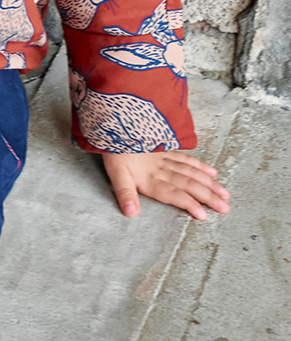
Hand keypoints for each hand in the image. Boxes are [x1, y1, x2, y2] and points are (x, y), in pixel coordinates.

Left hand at [102, 150, 230, 220]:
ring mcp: (166, 159)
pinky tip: (212, 171)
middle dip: (208, 197)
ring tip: (225, 194)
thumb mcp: (115, 175)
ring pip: (192, 172)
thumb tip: (131, 213)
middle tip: (226, 208)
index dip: (189, 204)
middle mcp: (162, 170)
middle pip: (189, 185)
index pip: (174, 194)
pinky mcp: (166, 149)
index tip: (205, 215)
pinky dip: (200, 165)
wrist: (116, 124)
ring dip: (210, 183)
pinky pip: (187, 158)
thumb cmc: (115, 152)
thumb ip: (125, 194)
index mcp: (151, 179)